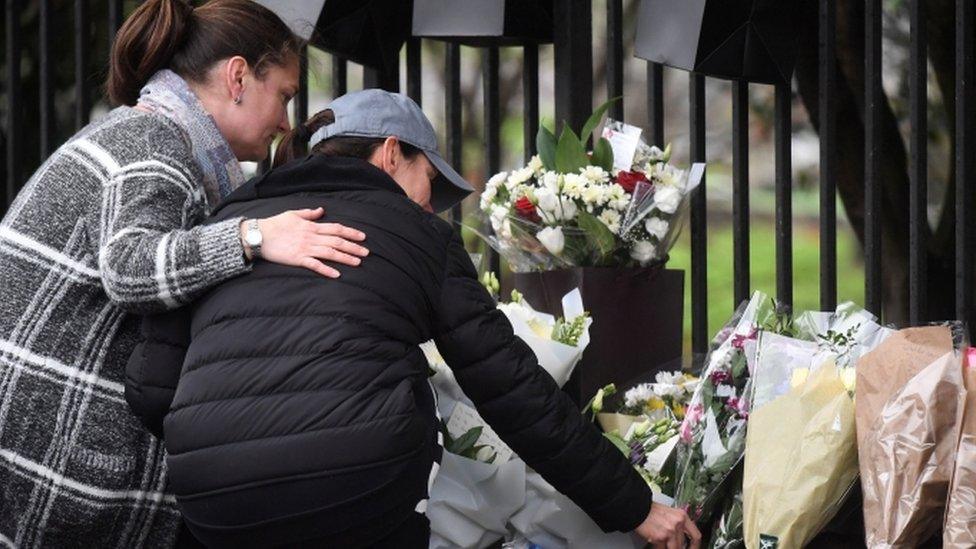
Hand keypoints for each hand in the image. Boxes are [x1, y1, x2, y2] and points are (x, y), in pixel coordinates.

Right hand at [246, 207, 368, 277]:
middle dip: (353, 247)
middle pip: (337, 241)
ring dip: (345, 258)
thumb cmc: (274, 224)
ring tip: (358, 262)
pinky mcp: (297, 259)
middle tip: (367, 252)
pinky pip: (315, 265)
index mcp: (311, 226)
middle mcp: (311, 237)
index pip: (336, 228)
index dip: (351, 232)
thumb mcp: (293, 214)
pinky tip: (337, 274)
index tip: (363, 237)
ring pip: (329, 253)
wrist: (258, 235)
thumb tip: (322, 210)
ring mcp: (305, 248)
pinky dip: (326, 269)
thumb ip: (309, 213)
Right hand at [635, 502, 701, 548]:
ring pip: (674, 548)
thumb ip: (678, 525)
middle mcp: (678, 523)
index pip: (696, 536)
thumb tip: (681, 539)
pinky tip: (655, 543)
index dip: (695, 547)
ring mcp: (670, 531)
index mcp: (682, 516)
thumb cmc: (650, 511)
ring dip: (668, 547)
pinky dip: (659, 548)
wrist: (637, 508)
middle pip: (683, 544)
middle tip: (672, 545)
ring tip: (662, 543)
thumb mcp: (669, 514)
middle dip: (677, 548)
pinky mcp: (660, 537)